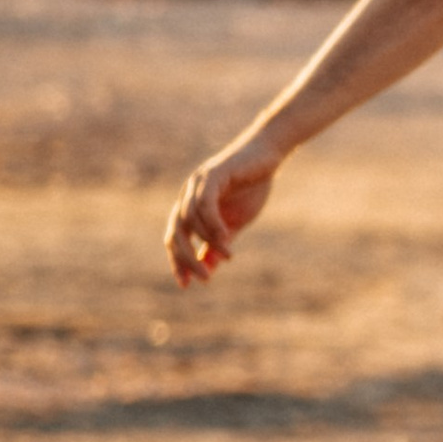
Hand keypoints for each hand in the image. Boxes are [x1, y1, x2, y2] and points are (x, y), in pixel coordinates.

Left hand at [165, 144, 279, 285]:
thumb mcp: (235, 222)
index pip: (175, 238)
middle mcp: (187, 195)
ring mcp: (197, 184)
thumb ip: (218, 242)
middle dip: (186, 259)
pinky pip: (205, 204)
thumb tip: (206, 267)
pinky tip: (226, 238)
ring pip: (190, 220)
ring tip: (228, 256)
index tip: (186, 285)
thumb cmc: (251, 186)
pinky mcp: (212, 175)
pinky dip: (213, 224)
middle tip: (205, 278)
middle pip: (176, 232)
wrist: (268, 156)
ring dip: (209, 242)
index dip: (178, 262)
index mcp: (190, 207)